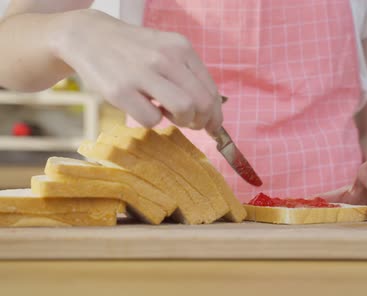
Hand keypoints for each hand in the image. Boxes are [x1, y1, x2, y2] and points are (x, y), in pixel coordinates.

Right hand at [55, 9, 221, 129]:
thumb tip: (212, 112)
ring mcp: (142, 73)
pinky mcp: (120, 90)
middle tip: (190, 123)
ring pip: (183, 109)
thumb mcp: (166, 50)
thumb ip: (189, 75)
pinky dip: (152, 120)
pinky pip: (151, 120)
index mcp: (181, 48)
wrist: (88, 36)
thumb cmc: (134, 51)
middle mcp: (165, 57)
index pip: (211, 90)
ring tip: (167, 114)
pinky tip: (143, 107)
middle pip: (202, 103)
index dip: (215, 114)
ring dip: (180, 121)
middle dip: (201, 121)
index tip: (212, 126)